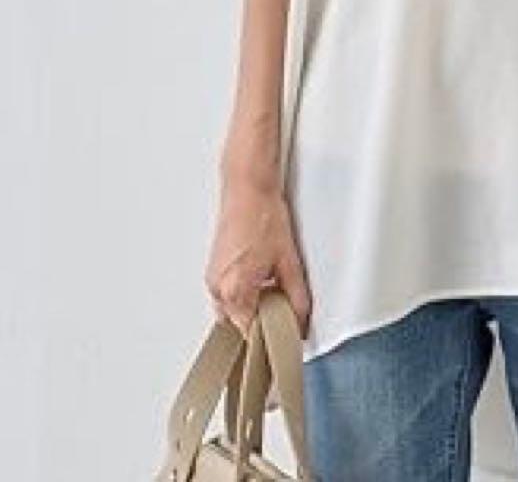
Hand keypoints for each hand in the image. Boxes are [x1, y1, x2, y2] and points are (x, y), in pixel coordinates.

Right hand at [204, 172, 311, 338]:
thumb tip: (301, 319)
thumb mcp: (289, 260)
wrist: (248, 187)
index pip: (250, 332)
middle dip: (260, 318)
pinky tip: (259, 272)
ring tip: (270, 280)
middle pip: (239, 323)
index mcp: (234, 290)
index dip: (270, 334)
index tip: (284, 332)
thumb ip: (297, 296)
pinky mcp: (214, 268)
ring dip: (251, 303)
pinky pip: (227, 293)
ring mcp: (212, 277)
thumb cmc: (263, 216)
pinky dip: (243, 290)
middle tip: (281, 303)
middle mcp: (217, 288)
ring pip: (232, 308)